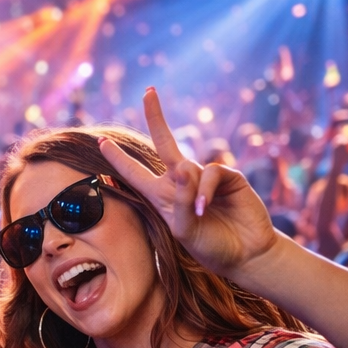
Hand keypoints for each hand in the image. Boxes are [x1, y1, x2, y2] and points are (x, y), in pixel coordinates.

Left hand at [100, 87, 279, 278]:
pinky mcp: (228, 177)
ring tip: (199, 212)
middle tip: (149, 92)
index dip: (118, 159)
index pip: (134, 174)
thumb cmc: (210, 247)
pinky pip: (211, 173)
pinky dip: (205, 189)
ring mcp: (204, 178)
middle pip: (165, 143)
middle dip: (156, 117)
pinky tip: (205, 207)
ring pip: (188, 166)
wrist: (245, 255)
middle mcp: (180, 183)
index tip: (101, 141)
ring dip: (190, 189)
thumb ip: (180, 202)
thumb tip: (183, 167)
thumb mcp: (184, 231)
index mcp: (161, 197)